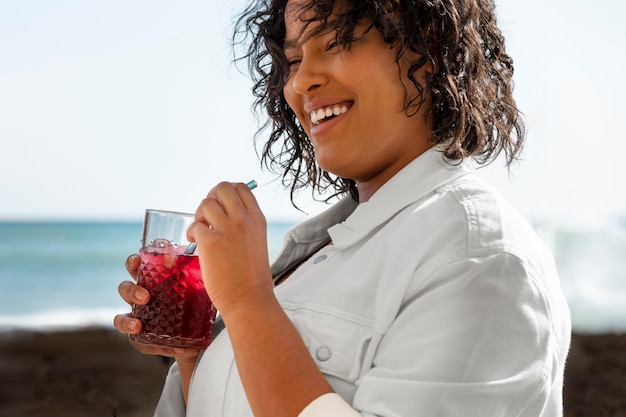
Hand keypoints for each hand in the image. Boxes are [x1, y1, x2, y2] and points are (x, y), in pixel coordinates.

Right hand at [113, 254, 199, 360]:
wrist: (198, 331)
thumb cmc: (194, 302)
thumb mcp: (198, 288)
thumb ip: (200, 277)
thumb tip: (210, 266)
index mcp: (150, 280)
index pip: (136, 267)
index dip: (133, 262)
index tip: (138, 260)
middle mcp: (140, 298)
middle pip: (124, 289)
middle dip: (131, 291)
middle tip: (145, 297)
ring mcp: (139, 319)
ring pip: (120, 319)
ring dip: (126, 322)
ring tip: (137, 326)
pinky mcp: (143, 340)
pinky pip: (140, 344)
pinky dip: (155, 347)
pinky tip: (174, 348)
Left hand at [187, 181, 272, 315]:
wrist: (249, 300)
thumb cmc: (251, 278)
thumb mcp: (256, 242)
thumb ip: (245, 226)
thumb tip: (223, 215)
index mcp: (257, 219)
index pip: (241, 187)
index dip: (226, 192)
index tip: (221, 206)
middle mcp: (244, 219)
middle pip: (222, 188)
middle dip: (211, 198)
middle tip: (208, 217)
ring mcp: (227, 229)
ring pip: (206, 203)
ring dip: (199, 215)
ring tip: (201, 231)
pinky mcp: (210, 242)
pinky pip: (194, 225)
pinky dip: (191, 232)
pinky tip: (196, 244)